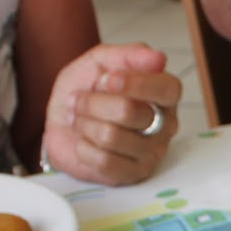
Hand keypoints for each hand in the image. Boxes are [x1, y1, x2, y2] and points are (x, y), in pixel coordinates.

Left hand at [42, 44, 181, 184]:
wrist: (63, 122)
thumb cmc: (87, 91)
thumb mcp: (100, 62)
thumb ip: (127, 55)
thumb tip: (158, 58)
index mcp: (164, 95)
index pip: (167, 89)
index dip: (135, 83)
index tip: (106, 79)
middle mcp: (165, 125)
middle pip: (129, 111)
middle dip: (92, 102)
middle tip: (80, 100)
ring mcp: (152, 153)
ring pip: (111, 135)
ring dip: (84, 124)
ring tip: (81, 120)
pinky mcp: (133, 175)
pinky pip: (103, 161)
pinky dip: (83, 147)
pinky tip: (85, 142)